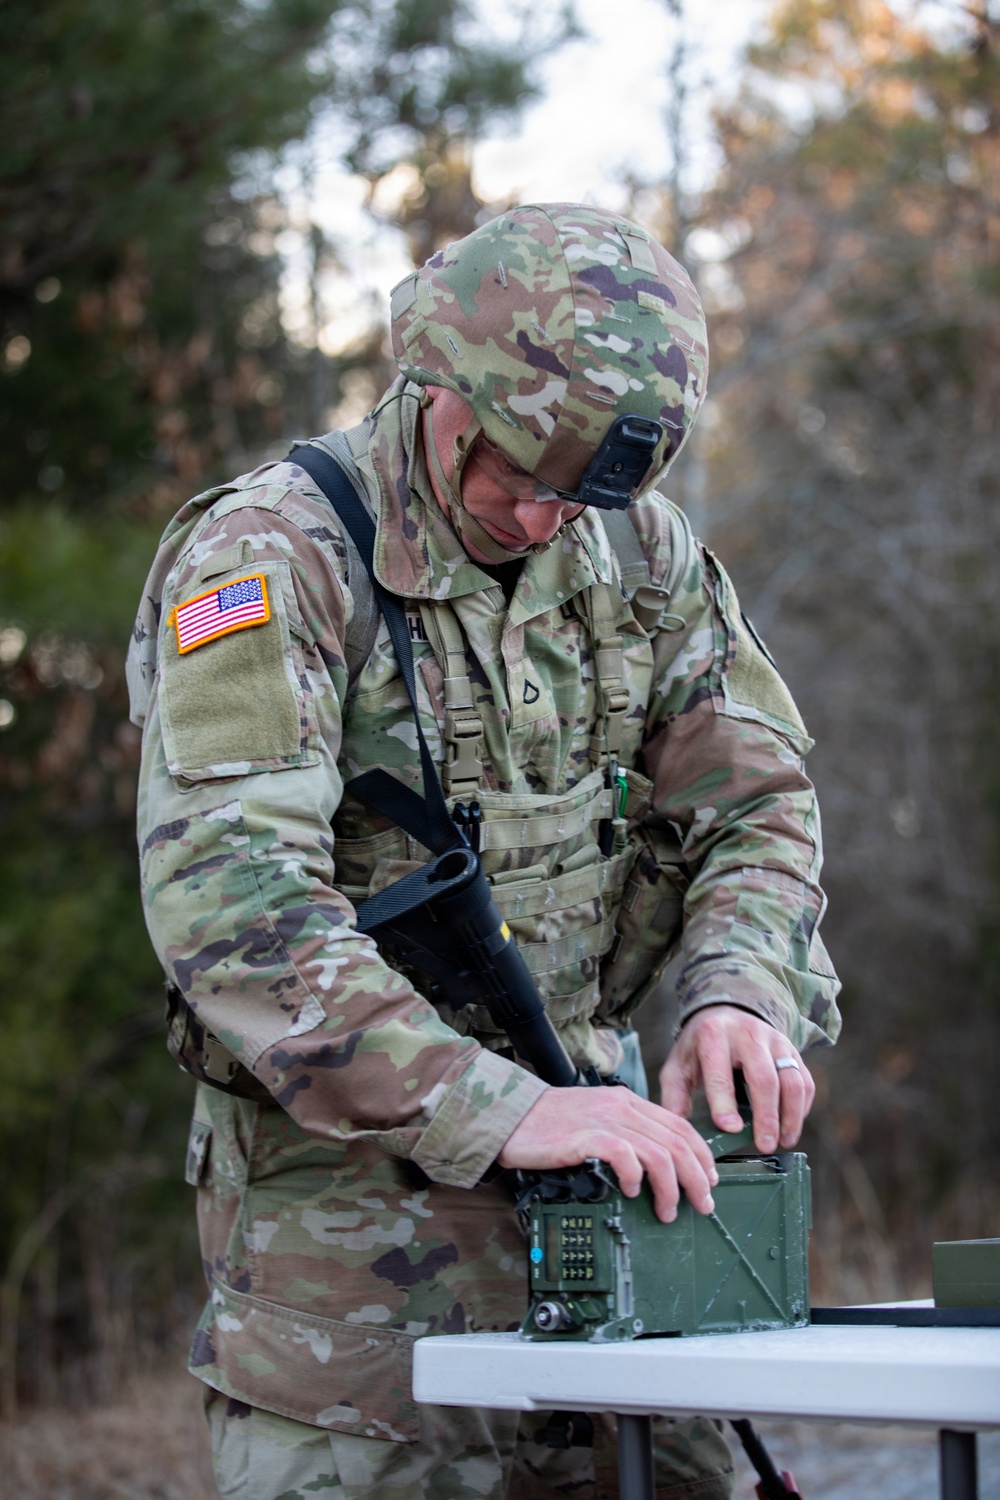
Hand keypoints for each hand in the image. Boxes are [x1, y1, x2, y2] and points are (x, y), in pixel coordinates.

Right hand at [497, 1086, 718, 1223]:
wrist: (511, 1115)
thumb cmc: (549, 1124)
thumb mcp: (595, 1117)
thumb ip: (624, 1132)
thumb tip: (654, 1164)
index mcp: (627, 1101)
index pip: (679, 1125)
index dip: (701, 1155)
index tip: (710, 1179)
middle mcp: (621, 1106)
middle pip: (677, 1142)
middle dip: (697, 1178)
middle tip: (702, 1204)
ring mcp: (604, 1119)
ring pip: (659, 1153)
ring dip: (671, 1188)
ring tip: (668, 1210)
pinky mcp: (586, 1135)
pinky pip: (625, 1156)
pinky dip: (636, 1177)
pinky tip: (634, 1192)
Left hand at [659, 1005, 814, 1154]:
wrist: (726, 1014)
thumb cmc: (700, 1048)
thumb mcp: (679, 1066)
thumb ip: (675, 1097)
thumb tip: (679, 1132)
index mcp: (713, 1035)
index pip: (720, 1072)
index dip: (725, 1103)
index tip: (730, 1129)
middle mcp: (748, 1033)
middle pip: (764, 1078)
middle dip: (766, 1116)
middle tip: (764, 1146)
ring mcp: (775, 1040)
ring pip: (792, 1080)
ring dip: (790, 1116)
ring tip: (782, 1142)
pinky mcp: (792, 1050)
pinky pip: (805, 1082)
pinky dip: (801, 1108)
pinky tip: (790, 1127)